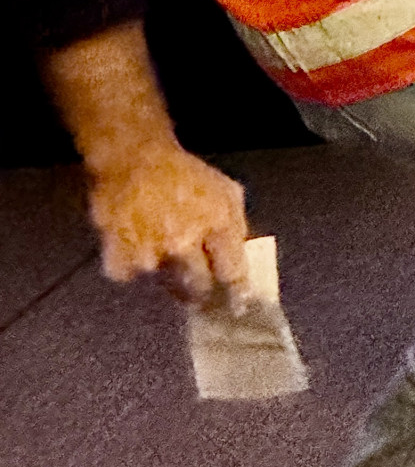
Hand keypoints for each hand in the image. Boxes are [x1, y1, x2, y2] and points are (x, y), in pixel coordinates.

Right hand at [86, 144, 250, 309]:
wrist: (136, 157)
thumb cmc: (186, 173)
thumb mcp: (227, 192)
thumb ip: (237, 227)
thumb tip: (243, 258)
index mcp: (217, 222)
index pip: (233, 272)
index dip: (237, 293)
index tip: (239, 308)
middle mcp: (184, 241)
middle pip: (198, 287)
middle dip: (202, 293)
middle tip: (200, 292)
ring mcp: (150, 250)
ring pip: (164, 282)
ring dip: (167, 274)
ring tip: (164, 251)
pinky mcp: (120, 253)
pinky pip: (130, 275)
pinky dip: (134, 266)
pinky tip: (139, 246)